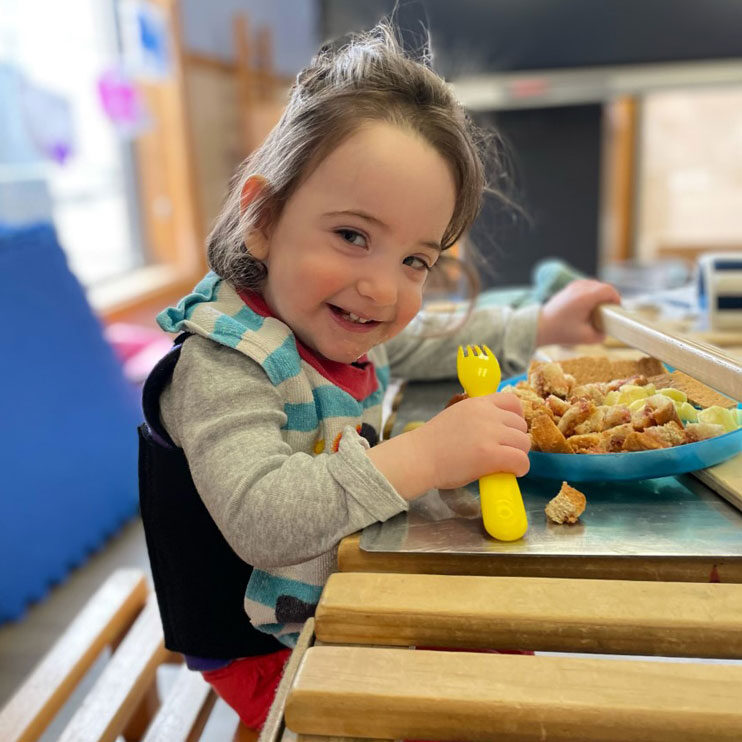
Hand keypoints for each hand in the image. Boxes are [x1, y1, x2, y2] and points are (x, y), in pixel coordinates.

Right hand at [368, 392, 530, 498]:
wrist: (418, 457)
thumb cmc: (433, 443)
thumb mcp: (457, 416)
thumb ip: (478, 416)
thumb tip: (499, 426)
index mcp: (478, 403)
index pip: (512, 402)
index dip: (516, 417)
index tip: (511, 430)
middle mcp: (486, 414)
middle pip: (521, 425)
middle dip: (515, 440)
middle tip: (503, 451)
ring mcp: (490, 433)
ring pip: (523, 443)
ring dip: (518, 454)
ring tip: (504, 463)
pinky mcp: (491, 454)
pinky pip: (521, 461)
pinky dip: (519, 469)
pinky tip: (509, 473)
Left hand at [537, 278, 620, 345]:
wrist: (540, 326)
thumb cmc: (560, 331)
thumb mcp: (586, 337)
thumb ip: (602, 334)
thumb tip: (608, 329)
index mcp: (585, 297)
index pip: (609, 291)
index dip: (616, 300)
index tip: (616, 311)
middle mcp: (580, 287)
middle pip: (603, 287)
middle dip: (609, 299)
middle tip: (608, 314)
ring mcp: (574, 285)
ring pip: (596, 285)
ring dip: (600, 296)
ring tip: (598, 311)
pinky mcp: (570, 287)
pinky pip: (588, 287)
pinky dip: (592, 294)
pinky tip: (589, 307)